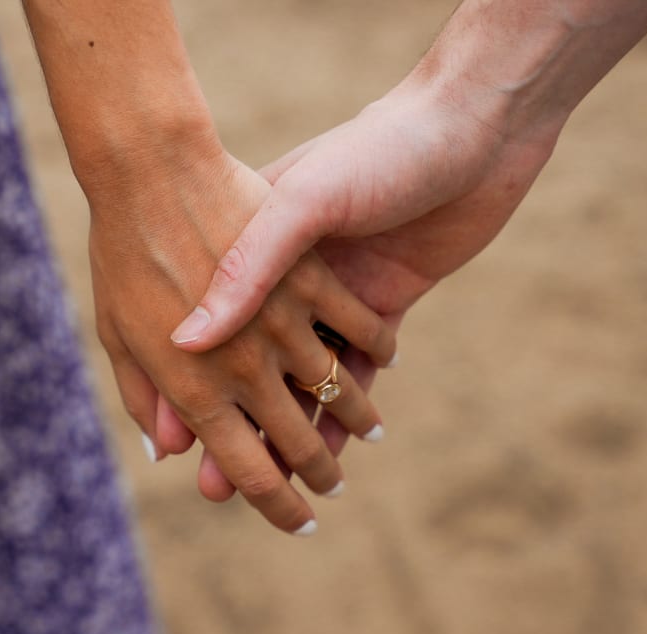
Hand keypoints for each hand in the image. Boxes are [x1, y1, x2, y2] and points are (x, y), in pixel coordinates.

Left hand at [88, 149, 394, 533]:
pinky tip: (387, 361)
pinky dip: (375, 348)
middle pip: (298, 440)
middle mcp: (249, 367)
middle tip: (332, 489)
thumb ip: (145, 395)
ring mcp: (287, 324)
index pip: (249, 470)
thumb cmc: (121, 250)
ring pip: (337, 388)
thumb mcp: (117, 332)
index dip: (276, 504)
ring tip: (373, 434)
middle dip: (319, 472)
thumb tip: (166, 452)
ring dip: (358, 418)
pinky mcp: (317, 279)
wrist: (155, 168)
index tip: (298, 524)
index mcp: (199, 389)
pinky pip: (359, 326)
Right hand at [170, 76, 560, 453]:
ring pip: (307, 381)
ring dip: (294, 432)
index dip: (195, 400)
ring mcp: (335, 299)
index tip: (178, 455)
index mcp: (255, 253)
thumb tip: (185, 343)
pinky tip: (340, 445)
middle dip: (240, 433)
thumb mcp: (301, 201)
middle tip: (220, 492)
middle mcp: (289, 283)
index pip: (211, 343)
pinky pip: (359, 367)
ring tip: (281, 484)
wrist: (468, 128)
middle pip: (253, 374)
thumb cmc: (374, 151)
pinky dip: (350, 406)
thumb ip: (246, 270)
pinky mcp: (382, 306)